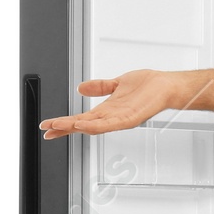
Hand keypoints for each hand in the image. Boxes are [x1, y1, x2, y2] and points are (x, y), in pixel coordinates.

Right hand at [39, 69, 192, 138]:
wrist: (166, 85)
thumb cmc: (147, 86)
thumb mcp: (117, 83)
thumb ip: (100, 87)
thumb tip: (81, 88)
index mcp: (107, 110)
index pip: (80, 118)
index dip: (63, 122)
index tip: (47, 125)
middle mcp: (112, 117)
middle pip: (82, 125)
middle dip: (63, 127)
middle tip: (47, 130)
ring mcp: (121, 119)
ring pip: (93, 126)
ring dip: (74, 127)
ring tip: (59, 126)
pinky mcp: (131, 118)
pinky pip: (110, 124)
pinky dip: (95, 125)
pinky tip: (82, 124)